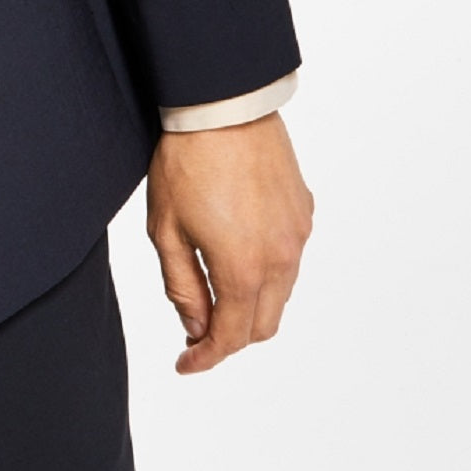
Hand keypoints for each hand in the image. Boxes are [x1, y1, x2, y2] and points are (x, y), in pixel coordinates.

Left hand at [145, 109, 312, 373]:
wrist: (224, 107)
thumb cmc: (186, 162)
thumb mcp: (166, 229)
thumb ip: (181, 284)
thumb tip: (195, 325)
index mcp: (243, 269)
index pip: (231, 337)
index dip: (206, 357)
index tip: (185, 363)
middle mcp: (281, 258)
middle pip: (263, 325)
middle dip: (231, 337)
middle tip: (197, 333)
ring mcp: (297, 234)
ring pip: (281, 293)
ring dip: (251, 305)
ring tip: (214, 292)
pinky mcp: (304, 210)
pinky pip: (290, 258)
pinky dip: (266, 272)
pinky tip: (238, 253)